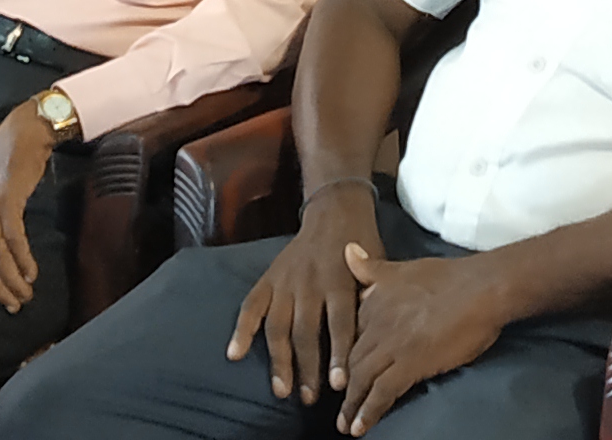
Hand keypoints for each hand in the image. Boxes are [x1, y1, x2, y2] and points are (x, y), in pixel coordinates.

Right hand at [227, 183, 385, 404]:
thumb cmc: (361, 249)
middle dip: (308, 367)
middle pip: (306, 331)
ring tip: (282, 389)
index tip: (338, 383)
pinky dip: (242, 330)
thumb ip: (372, 301)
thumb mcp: (375, 269)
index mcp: (340, 281)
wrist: (335, 212)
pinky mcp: (269, 279)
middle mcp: (310, 284)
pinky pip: (251, 306)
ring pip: (278, 326)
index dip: (338, 354)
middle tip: (310, 398)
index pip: (339, 323)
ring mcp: (286, 282)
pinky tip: (235, 354)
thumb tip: (376, 344)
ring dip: (279, 360)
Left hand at [332, 242, 519, 434]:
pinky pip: (382, 392)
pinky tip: (360, 427)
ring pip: (360, 379)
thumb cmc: (449, 278)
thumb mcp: (401, 268)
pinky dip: (369, 411)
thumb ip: (371, 268)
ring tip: (345, 425)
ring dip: (350, 405)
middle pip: (350, 361)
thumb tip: (346, 251)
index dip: (341, 355)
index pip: (347, 334)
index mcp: (373, 302)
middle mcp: (376, 324)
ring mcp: (392, 345)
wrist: (481, 288)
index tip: (337, 372)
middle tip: (334, 406)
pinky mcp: (410, 363)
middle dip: (341, 386)